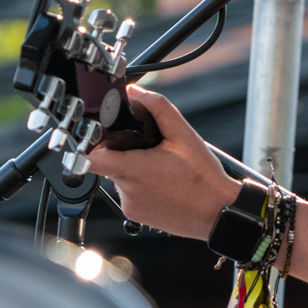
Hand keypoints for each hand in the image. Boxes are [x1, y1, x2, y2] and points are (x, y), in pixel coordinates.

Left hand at [87, 85, 239, 239]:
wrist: (217, 213)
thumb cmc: (203, 179)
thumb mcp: (184, 136)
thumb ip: (158, 108)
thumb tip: (135, 93)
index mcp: (135, 168)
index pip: (90, 157)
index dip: (90, 143)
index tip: (100, 136)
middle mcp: (127, 189)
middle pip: (109, 162)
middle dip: (126, 152)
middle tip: (153, 153)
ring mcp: (130, 205)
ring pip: (120, 177)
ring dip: (135, 169)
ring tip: (163, 171)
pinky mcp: (135, 215)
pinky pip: (130, 193)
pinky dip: (141, 186)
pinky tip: (163, 185)